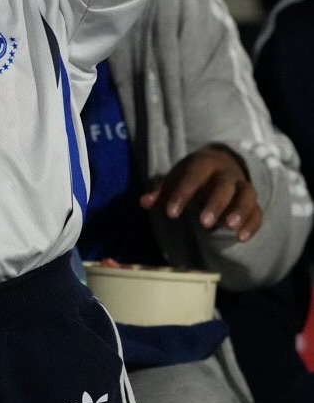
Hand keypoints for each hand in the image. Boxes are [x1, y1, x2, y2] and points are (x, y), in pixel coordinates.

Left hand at [140, 145, 262, 241]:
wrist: (220, 165)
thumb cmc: (192, 176)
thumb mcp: (175, 179)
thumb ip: (160, 192)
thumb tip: (144, 202)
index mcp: (204, 164)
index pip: (194, 175)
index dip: (183, 193)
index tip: (171, 214)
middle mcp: (226, 174)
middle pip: (224, 186)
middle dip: (215, 203)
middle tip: (204, 223)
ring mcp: (241, 187)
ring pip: (247, 195)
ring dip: (240, 211)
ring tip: (230, 228)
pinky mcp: (252, 202)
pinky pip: (257, 211)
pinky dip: (252, 224)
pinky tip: (241, 238)